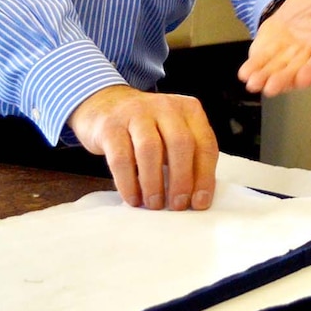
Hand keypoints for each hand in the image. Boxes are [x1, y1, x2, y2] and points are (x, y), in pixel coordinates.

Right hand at [67, 85, 217, 210]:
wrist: (106, 105)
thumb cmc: (147, 127)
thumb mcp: (172, 132)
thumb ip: (187, 155)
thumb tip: (195, 196)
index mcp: (189, 109)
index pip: (205, 143)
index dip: (204, 176)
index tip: (200, 202)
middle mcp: (165, 107)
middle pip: (180, 143)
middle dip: (182, 179)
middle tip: (178, 205)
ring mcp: (136, 113)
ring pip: (150, 149)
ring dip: (154, 182)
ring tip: (155, 205)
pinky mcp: (110, 126)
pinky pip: (121, 158)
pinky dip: (128, 182)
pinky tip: (133, 199)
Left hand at [238, 0, 310, 96]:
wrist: (300, 3)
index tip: (303, 77)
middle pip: (300, 69)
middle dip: (285, 78)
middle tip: (272, 85)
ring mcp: (291, 58)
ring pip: (279, 71)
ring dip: (267, 77)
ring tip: (254, 82)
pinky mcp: (272, 56)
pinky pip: (263, 64)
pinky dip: (253, 69)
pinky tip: (244, 74)